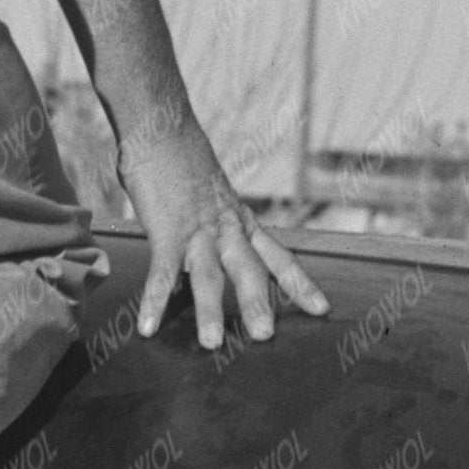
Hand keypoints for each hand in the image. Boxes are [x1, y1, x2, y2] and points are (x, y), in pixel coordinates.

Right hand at [120, 123, 328, 348]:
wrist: (163, 125)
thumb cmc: (182, 157)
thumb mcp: (211, 192)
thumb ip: (214, 220)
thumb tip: (207, 240)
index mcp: (240, 220)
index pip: (278, 256)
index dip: (300, 284)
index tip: (322, 309)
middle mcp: (226, 227)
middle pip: (249, 270)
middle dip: (258, 304)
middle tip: (265, 337)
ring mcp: (197, 230)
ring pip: (208, 275)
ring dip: (209, 311)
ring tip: (211, 344)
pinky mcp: (166, 230)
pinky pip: (161, 272)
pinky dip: (154, 300)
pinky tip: (147, 326)